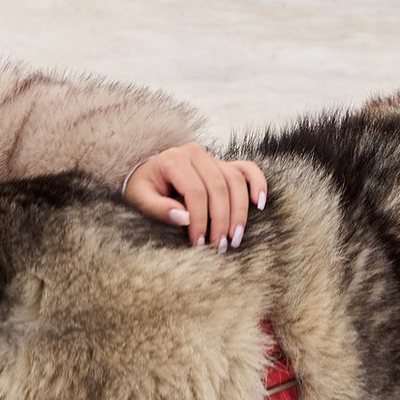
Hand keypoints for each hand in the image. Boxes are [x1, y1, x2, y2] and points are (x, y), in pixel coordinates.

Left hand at [123, 143, 266, 251]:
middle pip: (218, 187)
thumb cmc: (143, 187)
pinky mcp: (223, 163)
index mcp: (174, 160)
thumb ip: (159, 209)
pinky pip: (246, 169)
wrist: (146, 172)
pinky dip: (257, 183)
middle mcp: (196, 153)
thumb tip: (184, 219)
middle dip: (221, 219)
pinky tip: (259, 203)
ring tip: (235, 237)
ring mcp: (212, 156)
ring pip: (235, 181)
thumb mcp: (140, 199)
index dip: (199, 219)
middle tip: (220, 246)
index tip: (198, 243)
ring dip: (239, 211)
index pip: (195, 191)